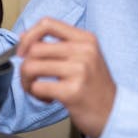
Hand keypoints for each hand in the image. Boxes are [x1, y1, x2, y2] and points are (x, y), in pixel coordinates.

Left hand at [17, 17, 115, 137]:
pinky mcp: (72, 92)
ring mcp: (79, 71)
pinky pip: (37, 87)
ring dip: (27, 81)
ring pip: (31, 67)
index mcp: (85, 39)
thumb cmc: (93, 85)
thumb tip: (23, 39)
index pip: (47, 24)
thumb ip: (59, 44)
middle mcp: (84, 51)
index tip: (23, 49)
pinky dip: (36, 94)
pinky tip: (48, 98)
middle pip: (34, 48)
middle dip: (24, 64)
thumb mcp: (84, 56)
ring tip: (37, 88)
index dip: (29, 35)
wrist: (114, 113)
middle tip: (31, 77)